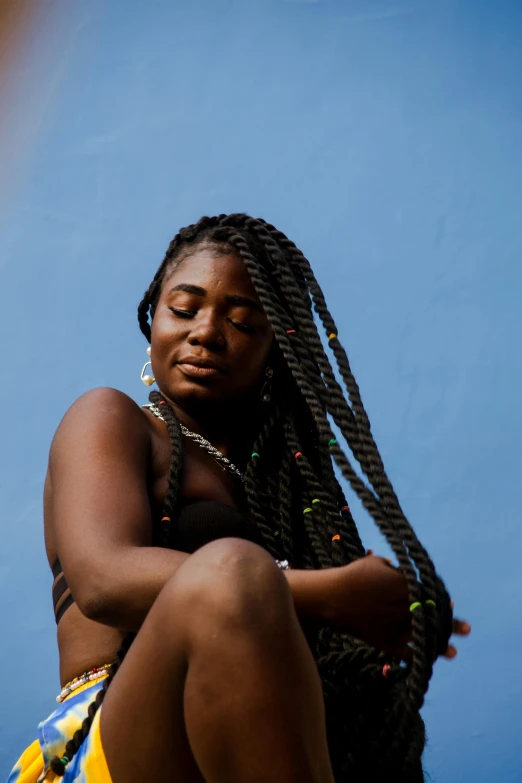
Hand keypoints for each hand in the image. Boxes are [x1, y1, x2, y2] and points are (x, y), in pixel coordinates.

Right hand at [321, 553, 470, 662]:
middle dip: (451, 624)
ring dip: (441, 645)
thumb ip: (393, 567)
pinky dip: (417, 656)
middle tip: (466, 629)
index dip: (443, 601)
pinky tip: (425, 660)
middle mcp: (407, 608)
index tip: (451, 603)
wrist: (333, 598)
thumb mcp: (375, 563)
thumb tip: (401, 571)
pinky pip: (407, 653)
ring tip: (453, 652)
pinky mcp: (387, 643)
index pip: (433, 595)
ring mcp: (398, 627)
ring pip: (425, 638)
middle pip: (435, 618)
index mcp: (407, 587)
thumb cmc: (353, 576)